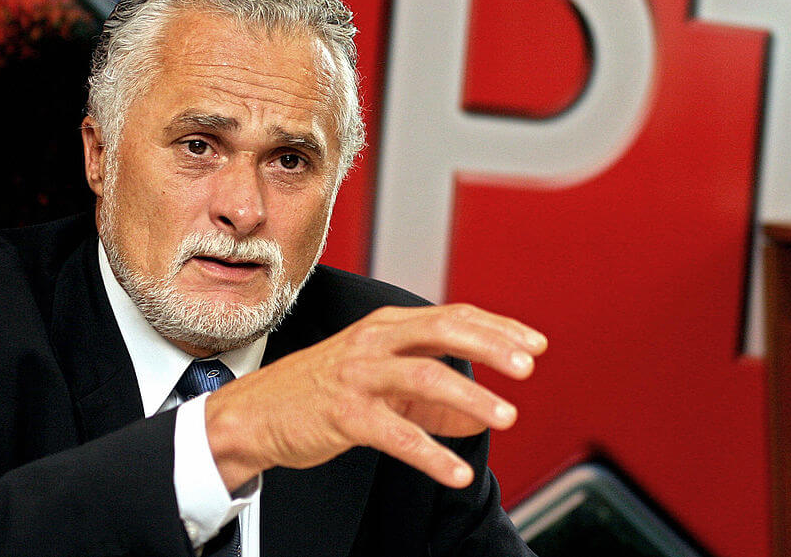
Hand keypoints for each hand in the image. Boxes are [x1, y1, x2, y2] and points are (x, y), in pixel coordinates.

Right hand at [203, 304, 546, 490]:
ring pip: (424, 376)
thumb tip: (477, 416)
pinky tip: (457, 472)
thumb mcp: (380, 380)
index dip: (498, 329)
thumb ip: (431, 396)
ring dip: (470, 397)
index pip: (454, 317)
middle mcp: (376, 341)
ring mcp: (358, 375)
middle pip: (444, 331)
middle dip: (491, 346)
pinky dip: (431, 453)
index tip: (535, 344)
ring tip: (505, 416)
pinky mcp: (344, 413)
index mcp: (389, 326)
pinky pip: (396, 433)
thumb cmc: (321, 389)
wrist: (256, 412)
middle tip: (527, 366)